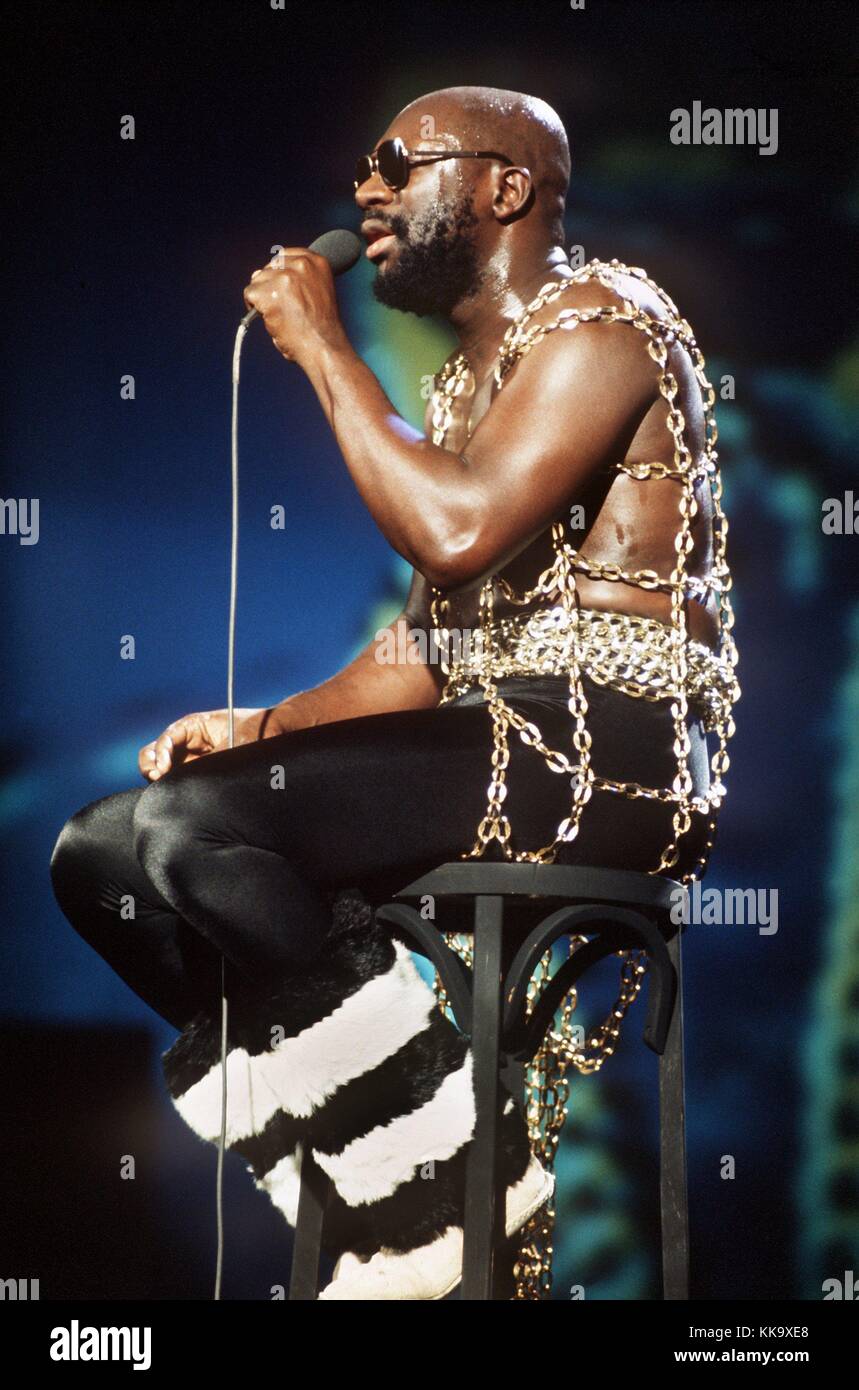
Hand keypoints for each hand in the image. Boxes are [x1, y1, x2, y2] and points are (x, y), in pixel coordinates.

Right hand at [138, 708, 268, 781]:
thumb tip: (200, 776)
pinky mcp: (197, 777)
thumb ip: (218, 755)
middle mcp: (187, 744)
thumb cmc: (258, 729)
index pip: (167, 739)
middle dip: (151, 766)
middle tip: (159, 778)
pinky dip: (172, 791)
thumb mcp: (239, 739)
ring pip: (161, 771)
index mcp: (193, 727)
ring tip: (165, 790)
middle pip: (154, 754)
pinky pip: (178, 784)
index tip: (165, 767)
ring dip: (159, 780)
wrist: (277, 735)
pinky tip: (177, 797)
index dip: (161, 752)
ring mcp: (190, 762)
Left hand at [242, 248, 347, 364]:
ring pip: (258, 280)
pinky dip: (253, 308)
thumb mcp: (318, 292)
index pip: (285, 256)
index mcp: (316, 262)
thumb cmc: (321, 328)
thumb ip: (297, 279)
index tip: (282, 289)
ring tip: (278, 316)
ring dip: (262, 298)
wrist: (323, 347)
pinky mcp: (268, 292)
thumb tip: (259, 273)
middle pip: (269, 267)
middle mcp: (301, 264)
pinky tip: (270, 319)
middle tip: (281, 308)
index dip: (279, 273)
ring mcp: (284, 277)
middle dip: (270, 286)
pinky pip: (250, 294)